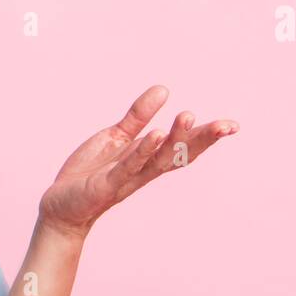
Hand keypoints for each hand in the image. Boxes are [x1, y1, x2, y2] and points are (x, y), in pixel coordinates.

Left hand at [37, 85, 237, 237]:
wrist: (62, 205)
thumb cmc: (92, 172)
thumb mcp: (116, 137)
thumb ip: (138, 116)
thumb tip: (164, 89)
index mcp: (148, 158)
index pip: (183, 147)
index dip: (207, 137)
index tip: (233, 126)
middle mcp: (143, 171)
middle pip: (179, 154)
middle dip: (202, 140)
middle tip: (226, 125)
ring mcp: (126, 178)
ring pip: (156, 159)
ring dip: (173, 138)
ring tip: (188, 116)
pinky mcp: (106, 184)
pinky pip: (127, 167)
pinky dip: (142, 152)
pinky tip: (155, 134)